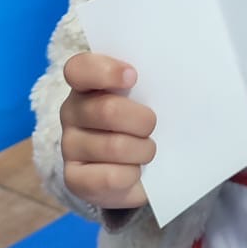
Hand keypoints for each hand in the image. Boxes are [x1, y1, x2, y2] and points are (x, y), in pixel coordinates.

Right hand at [60, 53, 155, 209]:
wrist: (134, 170)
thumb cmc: (141, 123)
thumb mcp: (146, 98)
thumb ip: (150, 83)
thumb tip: (177, 82)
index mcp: (87, 84)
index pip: (79, 69)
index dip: (105, 71)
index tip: (133, 76)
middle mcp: (72, 111)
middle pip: (108, 110)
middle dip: (142, 120)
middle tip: (151, 126)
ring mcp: (69, 145)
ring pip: (115, 146)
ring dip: (143, 150)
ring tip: (146, 150)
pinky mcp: (74, 178)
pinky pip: (111, 177)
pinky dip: (132, 175)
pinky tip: (133, 171)